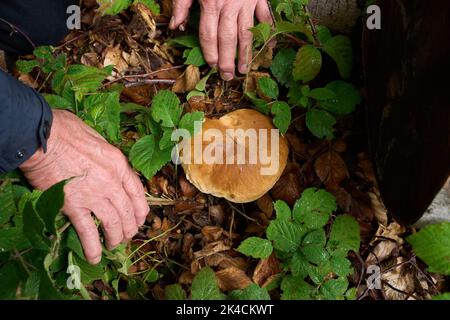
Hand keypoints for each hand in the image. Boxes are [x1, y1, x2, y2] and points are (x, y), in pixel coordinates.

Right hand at [20, 110, 148, 263]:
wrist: (43, 138)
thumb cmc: (67, 132)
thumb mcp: (98, 138)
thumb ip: (108, 156)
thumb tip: (111, 165)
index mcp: (119, 164)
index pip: (138, 192)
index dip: (141, 209)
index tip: (140, 219)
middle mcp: (112, 182)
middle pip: (128, 211)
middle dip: (129, 227)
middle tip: (126, 235)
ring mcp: (94, 195)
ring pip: (113, 224)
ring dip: (115, 239)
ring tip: (113, 246)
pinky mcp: (74, 205)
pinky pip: (88, 231)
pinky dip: (93, 247)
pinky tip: (95, 256)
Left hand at [169, 0, 273, 79]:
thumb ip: (182, 5)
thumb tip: (175, 27)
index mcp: (211, 3)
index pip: (209, 34)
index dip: (210, 52)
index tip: (212, 66)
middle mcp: (230, 6)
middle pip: (228, 38)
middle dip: (228, 59)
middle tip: (227, 77)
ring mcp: (247, 2)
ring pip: (247, 32)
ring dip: (247, 53)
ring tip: (244, 69)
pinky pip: (265, 16)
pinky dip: (268, 30)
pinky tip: (269, 46)